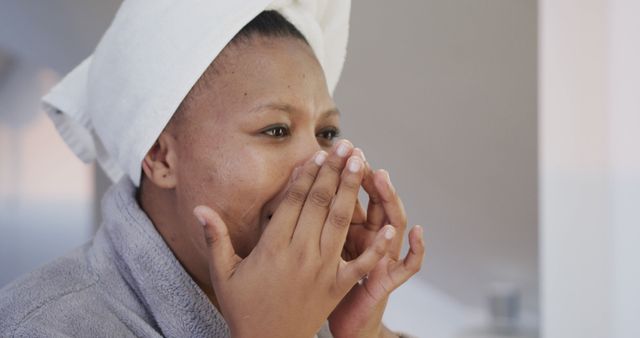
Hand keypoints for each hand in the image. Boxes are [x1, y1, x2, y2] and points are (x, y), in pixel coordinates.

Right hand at [193, 141, 394, 337]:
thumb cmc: (243, 307)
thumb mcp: (223, 273)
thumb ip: (215, 237)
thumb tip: (199, 208)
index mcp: (274, 247)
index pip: (294, 201)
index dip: (308, 175)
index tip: (318, 154)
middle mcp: (301, 253)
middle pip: (321, 203)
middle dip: (334, 171)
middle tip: (345, 146)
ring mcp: (323, 270)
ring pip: (341, 222)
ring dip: (352, 190)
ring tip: (361, 163)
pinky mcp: (338, 286)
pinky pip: (361, 263)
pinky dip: (376, 246)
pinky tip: (388, 226)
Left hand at [328, 148, 424, 337]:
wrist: (343, 320)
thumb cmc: (325, 286)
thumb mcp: (318, 249)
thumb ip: (311, 221)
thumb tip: (290, 190)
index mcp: (351, 230)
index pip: (350, 196)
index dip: (344, 175)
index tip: (336, 151)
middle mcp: (371, 239)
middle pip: (374, 202)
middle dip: (365, 177)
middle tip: (357, 153)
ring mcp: (384, 258)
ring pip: (394, 223)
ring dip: (389, 199)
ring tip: (382, 177)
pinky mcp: (389, 281)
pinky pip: (408, 266)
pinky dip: (416, 249)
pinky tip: (417, 232)